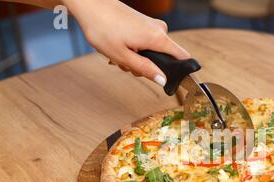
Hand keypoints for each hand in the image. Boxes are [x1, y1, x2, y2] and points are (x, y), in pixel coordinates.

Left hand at [62, 0, 189, 85]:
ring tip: (119, 53)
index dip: (180, 72)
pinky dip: (134, 49)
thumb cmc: (102, 28)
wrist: (90, 4)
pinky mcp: (144, 23)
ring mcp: (152, 25)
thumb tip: (163, 80)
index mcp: (158, 38)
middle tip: (127, 64)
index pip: (183, 58)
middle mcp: (160, 30)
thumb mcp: (123, 56)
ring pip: (153, 52)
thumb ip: (145, 70)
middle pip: (165, 58)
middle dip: (147, 67)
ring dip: (137, 58)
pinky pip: (146, 43)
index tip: (169, 81)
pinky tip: (119, 46)